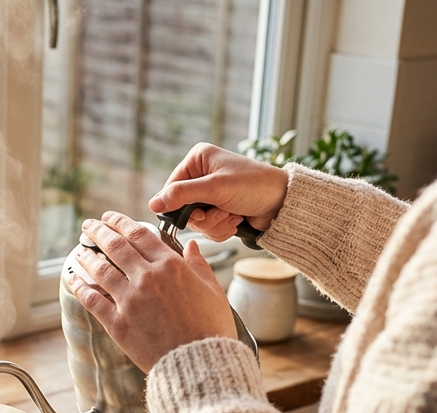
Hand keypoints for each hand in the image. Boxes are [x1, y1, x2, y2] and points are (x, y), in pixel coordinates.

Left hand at [65, 212, 237, 372]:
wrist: (199, 363)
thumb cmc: (210, 329)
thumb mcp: (213, 291)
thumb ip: (199, 265)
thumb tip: (191, 246)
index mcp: (171, 266)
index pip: (139, 234)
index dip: (120, 222)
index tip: (110, 217)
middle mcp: (147, 278)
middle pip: (115, 246)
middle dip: (98, 231)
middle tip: (88, 225)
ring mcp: (130, 300)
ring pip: (100, 269)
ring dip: (87, 255)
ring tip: (79, 248)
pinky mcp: (117, 323)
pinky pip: (92, 299)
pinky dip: (79, 286)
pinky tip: (72, 277)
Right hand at [148, 143, 289, 241]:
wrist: (283, 202)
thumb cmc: (254, 186)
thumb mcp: (215, 188)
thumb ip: (182, 195)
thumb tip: (153, 204)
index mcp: (198, 159)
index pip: (171, 188)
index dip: (181, 206)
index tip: (199, 212)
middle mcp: (202, 174)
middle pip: (183, 208)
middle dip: (204, 217)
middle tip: (221, 212)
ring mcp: (211, 194)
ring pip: (196, 221)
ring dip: (215, 224)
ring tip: (232, 214)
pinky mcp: (220, 209)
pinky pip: (208, 228)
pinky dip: (222, 228)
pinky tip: (236, 220)